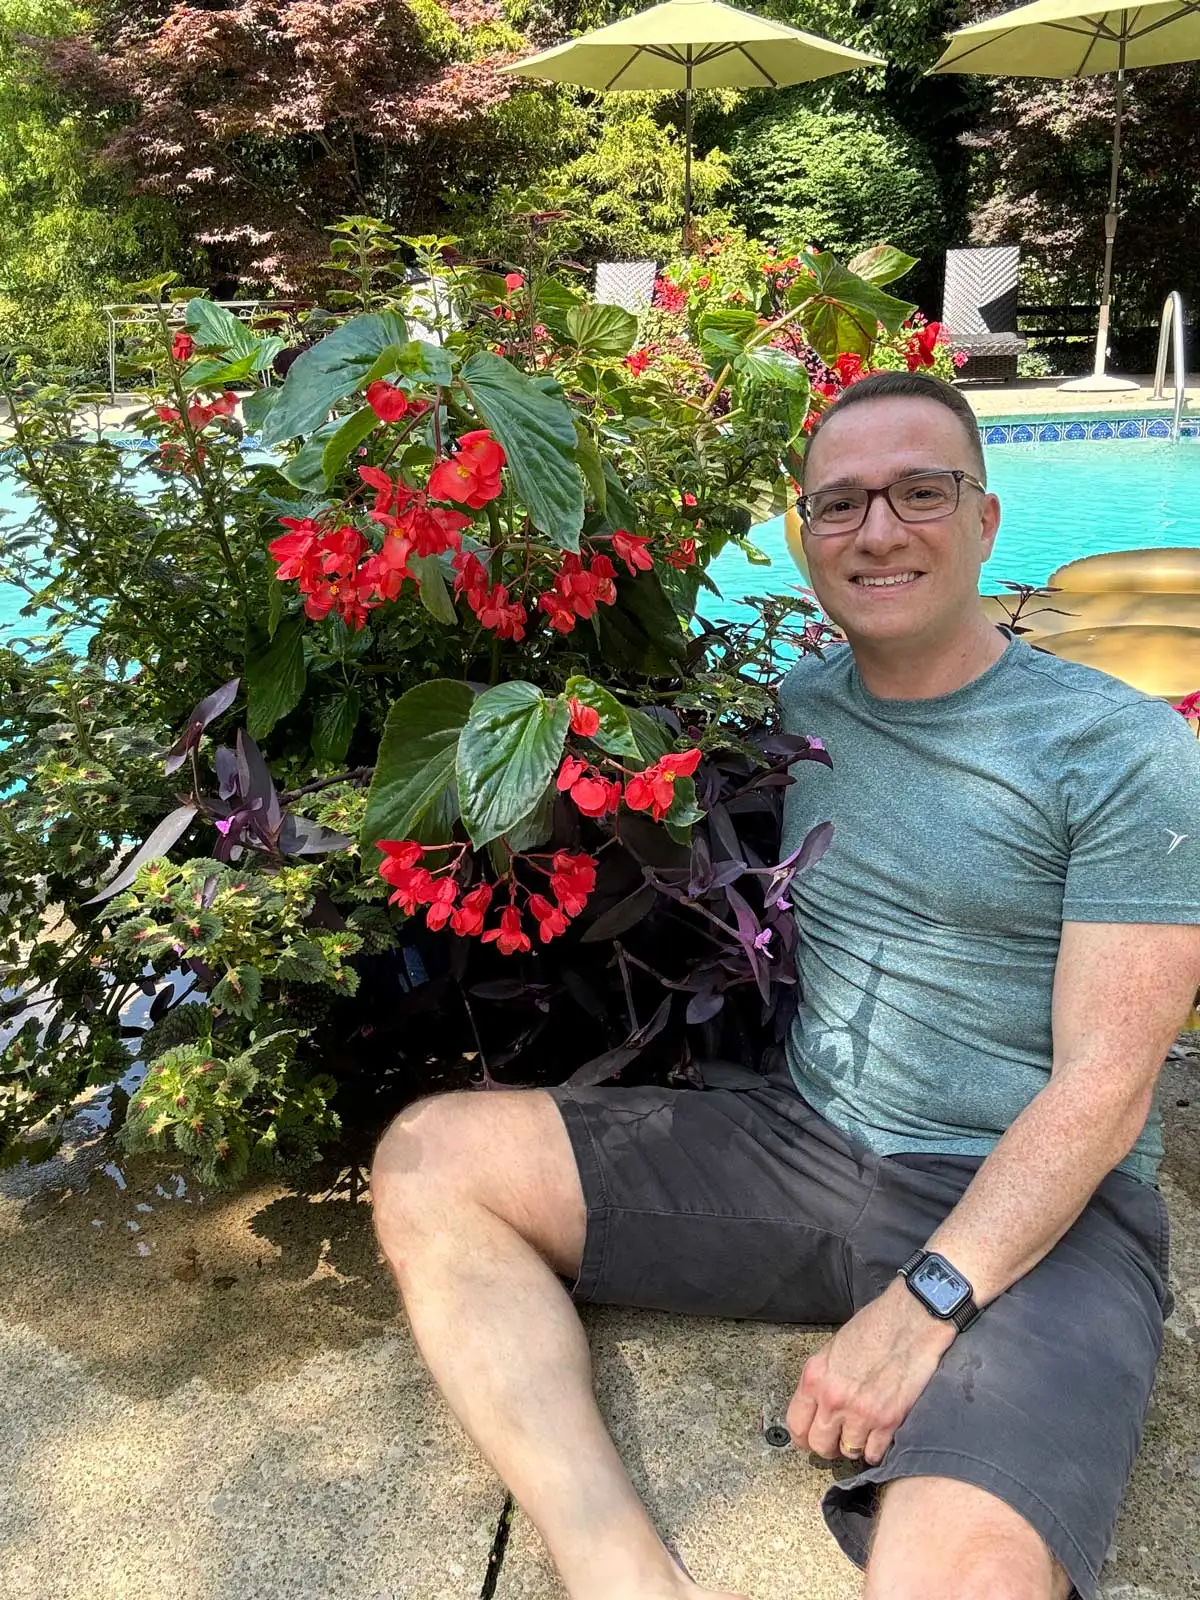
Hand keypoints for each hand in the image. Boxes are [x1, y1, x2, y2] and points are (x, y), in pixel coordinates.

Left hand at [786, 1279, 956, 1465]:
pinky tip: (878, 1436)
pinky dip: (876, 1450)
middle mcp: (833, 1398)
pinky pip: (874, 1454)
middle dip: (827, 1445)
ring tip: (861, 1432)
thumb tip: (817, 1408)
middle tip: (837, 1439)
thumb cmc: (875, 1327)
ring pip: (847, 1452)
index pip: (796, 1424)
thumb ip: (823, 1381)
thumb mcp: (833, 1349)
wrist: (910, 1320)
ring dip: (854, 1445)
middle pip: (819, 1445)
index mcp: (815, 1377)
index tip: (809, 1439)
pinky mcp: (888, 1420)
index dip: (802, 1437)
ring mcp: (861, 1412)